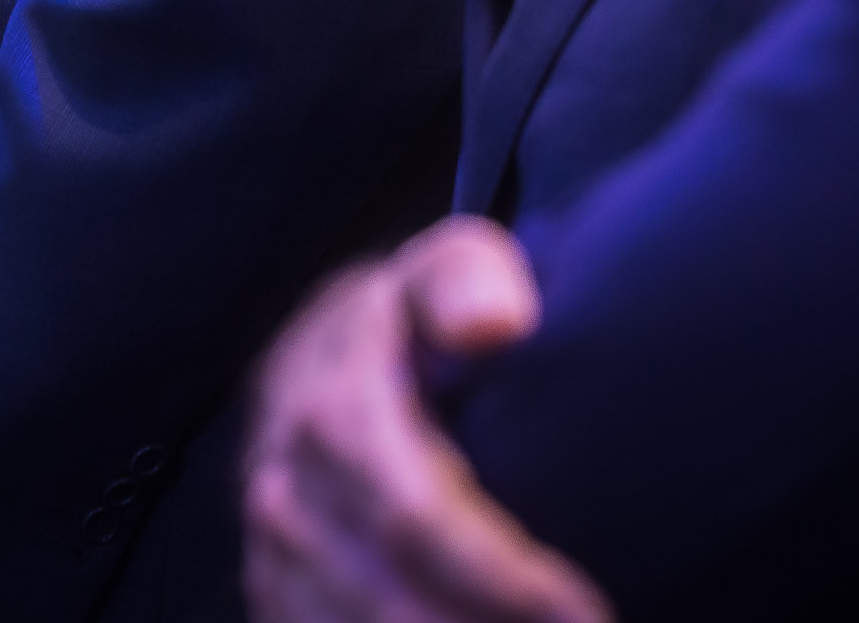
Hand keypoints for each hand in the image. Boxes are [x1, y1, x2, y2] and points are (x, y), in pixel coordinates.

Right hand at [243, 218, 610, 622]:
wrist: (315, 358)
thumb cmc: (410, 321)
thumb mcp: (448, 269)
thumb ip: (468, 280)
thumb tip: (498, 323)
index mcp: (330, 413)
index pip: (416, 518)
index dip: (501, 579)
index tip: (584, 608)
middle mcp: (287, 493)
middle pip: (392, 602)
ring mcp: (275, 553)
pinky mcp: (275, 595)